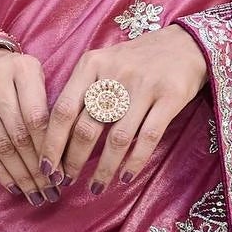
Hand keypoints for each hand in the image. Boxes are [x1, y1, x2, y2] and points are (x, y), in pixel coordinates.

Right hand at [0, 13, 52, 201]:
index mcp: (22, 67)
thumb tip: (65, 155)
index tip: (62, 174)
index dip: (50, 150)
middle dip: (37, 168)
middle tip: (51, 191)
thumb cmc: (12, 76)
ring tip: (35, 194)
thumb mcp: (34, 78)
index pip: (38, 117)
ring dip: (20, 175)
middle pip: (19, 134)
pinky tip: (14, 186)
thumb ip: (48, 106)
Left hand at [43, 25, 208, 193]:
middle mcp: (114, 74)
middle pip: (86, 127)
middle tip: (67, 181)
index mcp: (91, 65)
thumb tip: (57, 136)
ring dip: (103, 169)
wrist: (185, 43)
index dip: (51, 143)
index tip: (46, 167)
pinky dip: (134, 162)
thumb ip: (82, 90)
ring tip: (96, 188)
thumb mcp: (104, 63)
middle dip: (73, 161)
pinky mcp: (169, 97)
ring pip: (116, 138)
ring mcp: (143, 86)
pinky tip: (125, 177)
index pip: (63, 109)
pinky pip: (148, 138)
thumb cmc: (137, 60)